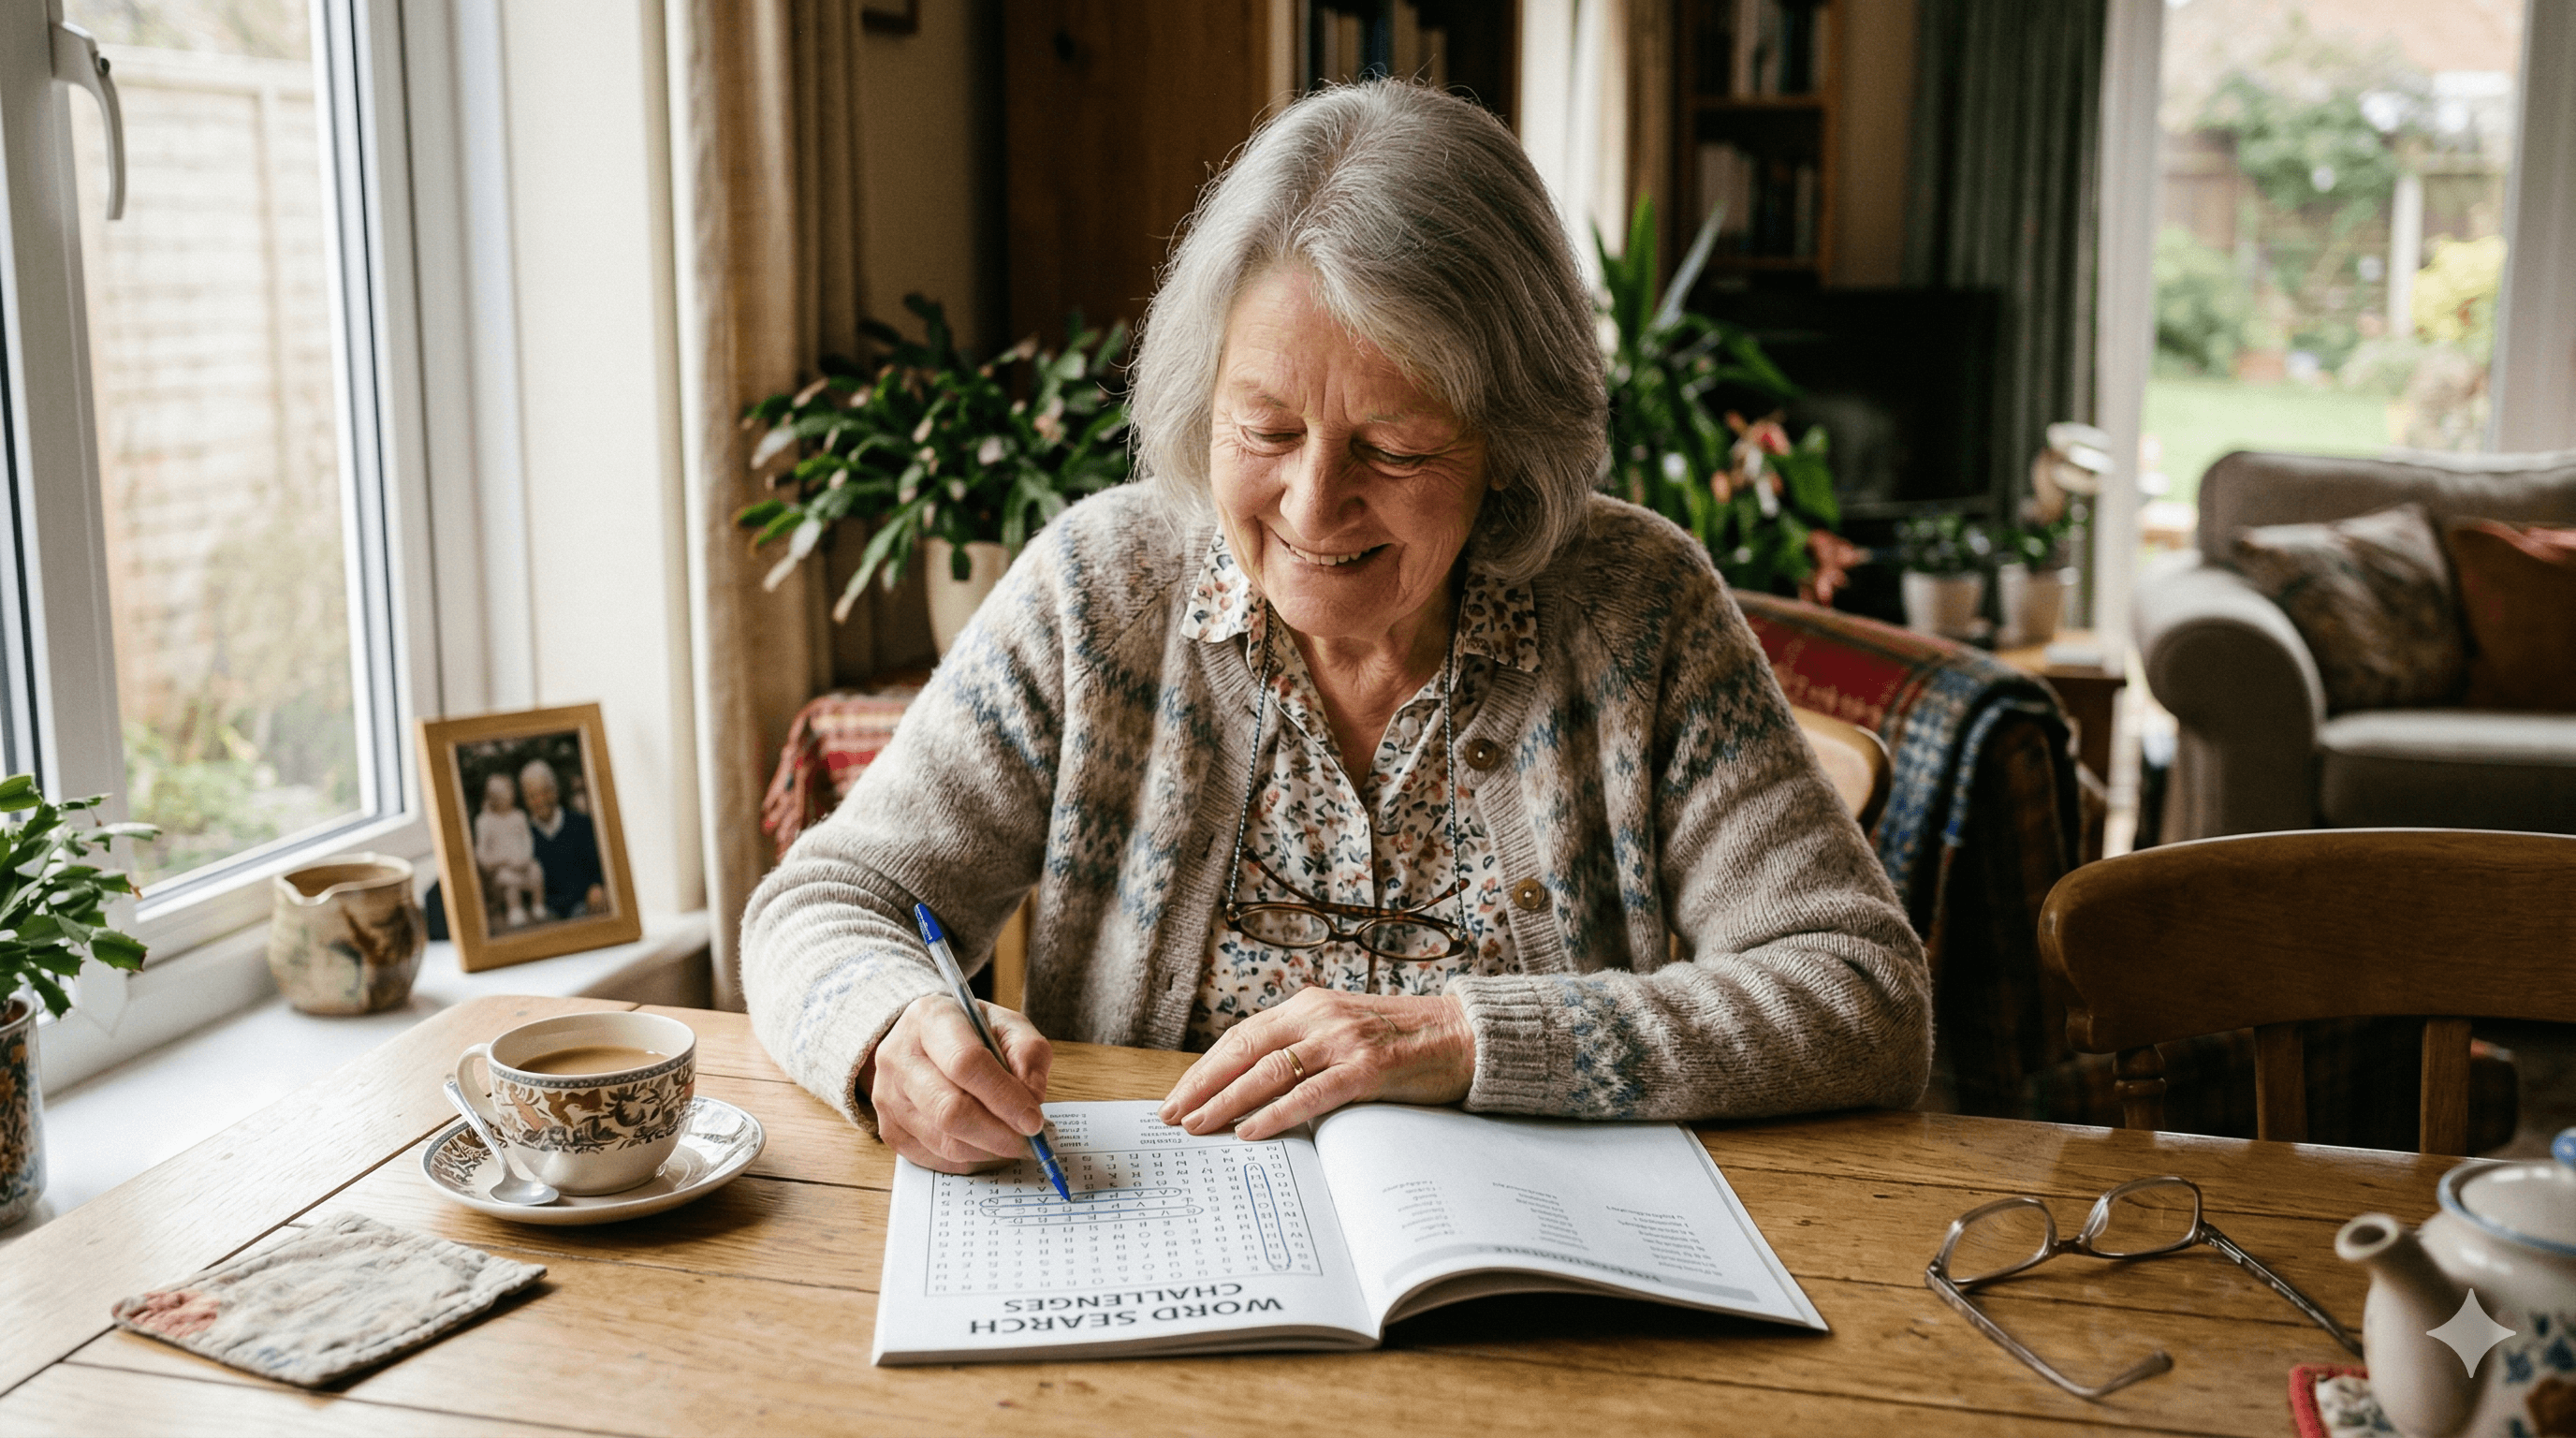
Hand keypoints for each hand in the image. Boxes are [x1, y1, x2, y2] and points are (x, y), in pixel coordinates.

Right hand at [864, 993, 1053, 1172]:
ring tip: (1013, 1142)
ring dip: (988, 1150)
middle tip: (1029, 1143)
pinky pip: (935, 1158)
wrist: (923, 1040)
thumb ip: (1027, 1051)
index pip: (965, 1063)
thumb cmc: (970, 1032)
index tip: (1033, 1119)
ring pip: (943, 1142)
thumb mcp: (1006, 1024)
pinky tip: (987, 1145)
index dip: (1003, 1097)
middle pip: (949, 1110)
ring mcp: (887, 1096)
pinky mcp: (889, 1129)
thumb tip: (1031, 1098)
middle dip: (998, 1134)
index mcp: (930, 1018)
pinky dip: (969, 1159)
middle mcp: (900, 1056)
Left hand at [1158, 988, 1473, 1141]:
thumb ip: (1305, 1049)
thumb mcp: (1344, 1033)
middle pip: (1244, 1050)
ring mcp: (1343, 1040)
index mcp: (1309, 1005)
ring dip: (1227, 1101)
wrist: (1464, 1035)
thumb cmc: (1404, 1041)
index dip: (1206, 1067)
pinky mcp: (1367, 1067)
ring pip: (1268, 1071)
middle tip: (1173, 1114)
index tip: (1179, 1094)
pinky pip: (1310, 1093)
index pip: (1242, 1036)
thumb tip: (1254, 1087)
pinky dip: (1275, 1113)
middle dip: (1203, 1084)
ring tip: (1198, 1125)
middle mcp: (1320, 1016)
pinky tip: (1250, 1131)